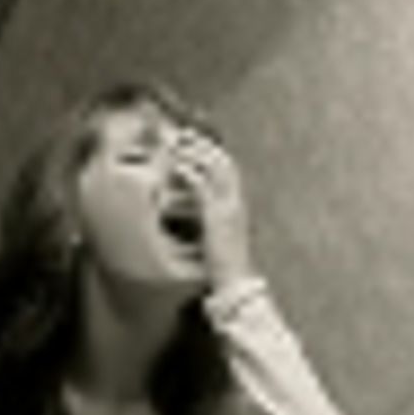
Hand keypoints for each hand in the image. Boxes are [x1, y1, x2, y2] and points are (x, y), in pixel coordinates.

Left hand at [172, 129, 256, 289]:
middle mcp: (236, 201)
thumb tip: (197, 205)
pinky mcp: (217, 216)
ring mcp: (228, 207)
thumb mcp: (219, 233)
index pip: (228, 167)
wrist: (236, 281)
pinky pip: (203, 187)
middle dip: (202, 144)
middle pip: (222, 161)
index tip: (194, 139)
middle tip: (182, 133)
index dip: (211, 149)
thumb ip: (211, 215)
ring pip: (214, 168)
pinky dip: (190, 173)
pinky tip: (177, 167)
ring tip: (176, 145)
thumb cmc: (225, 262)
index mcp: (237, 203)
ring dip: (194, 153)